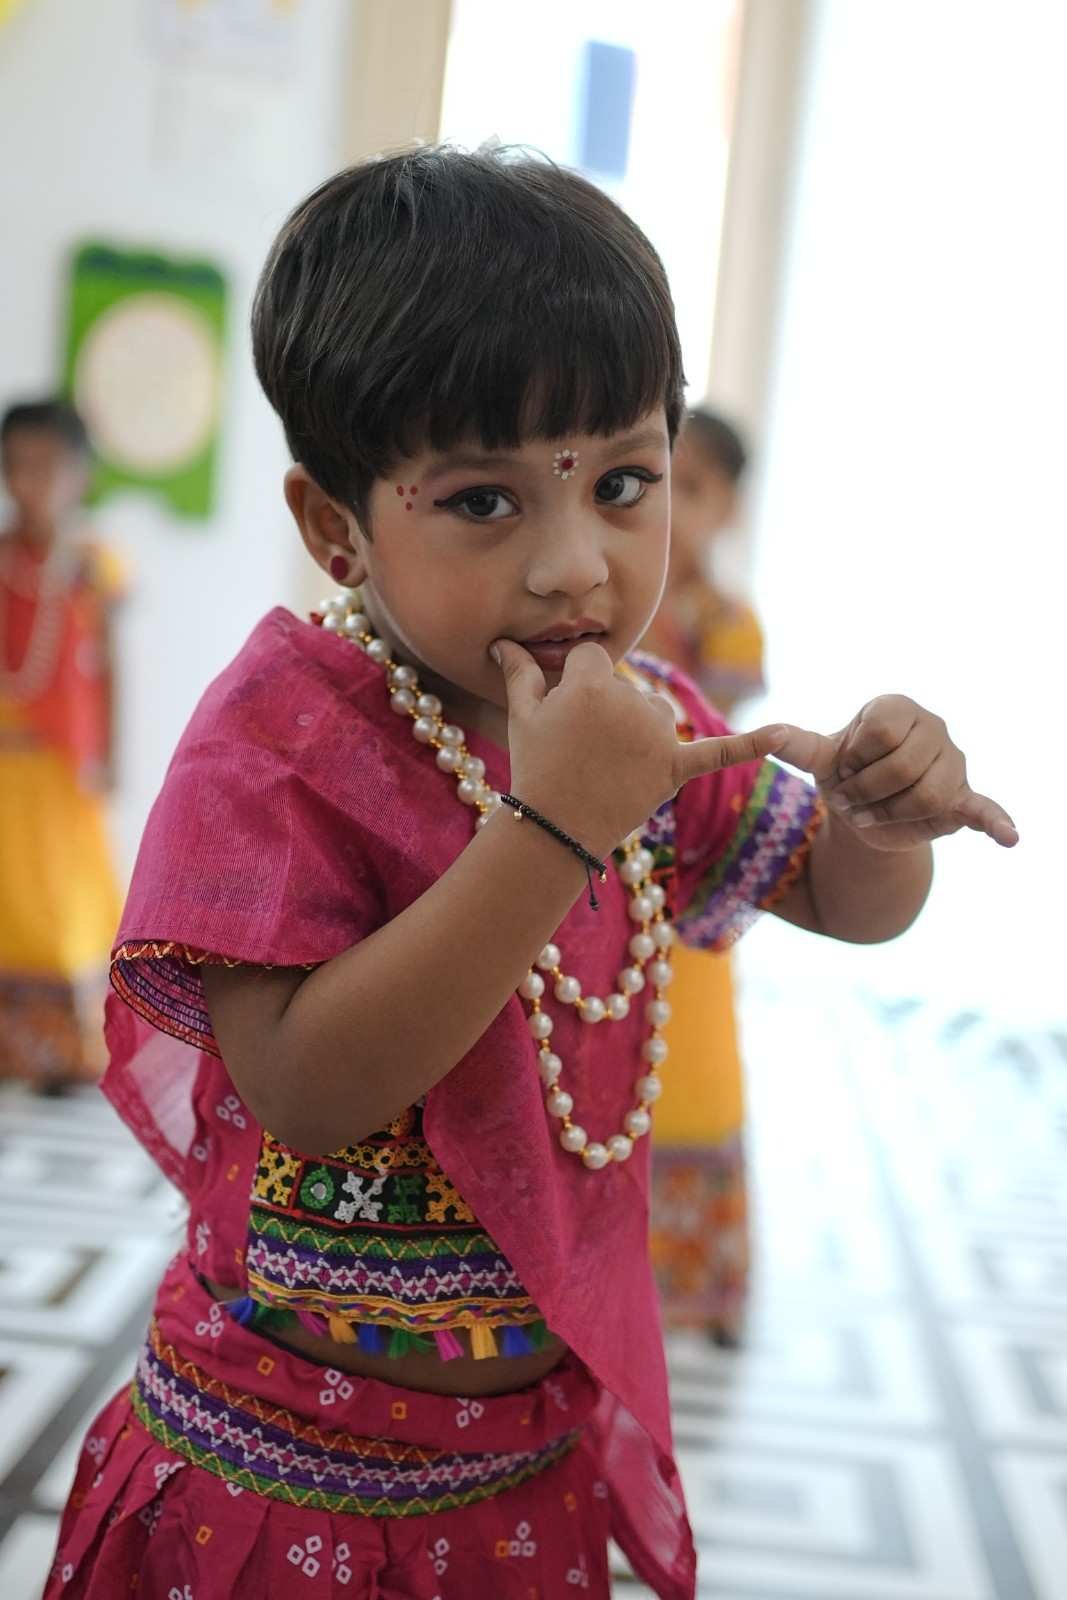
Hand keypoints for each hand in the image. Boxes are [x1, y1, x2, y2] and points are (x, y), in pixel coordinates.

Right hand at [492, 639, 784, 855]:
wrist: (554, 827)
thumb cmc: (533, 766)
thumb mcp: (522, 715)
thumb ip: (520, 672)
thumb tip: (502, 641)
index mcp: (592, 681)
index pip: (592, 660)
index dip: (576, 685)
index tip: (563, 714)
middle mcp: (630, 700)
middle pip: (626, 688)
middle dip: (606, 714)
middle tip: (579, 751)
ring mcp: (655, 734)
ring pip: (655, 714)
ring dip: (638, 732)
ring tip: (607, 766)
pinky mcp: (673, 767)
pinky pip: (716, 752)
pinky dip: (752, 745)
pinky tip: (784, 735)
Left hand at [771, 694, 1017, 851]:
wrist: (867, 811)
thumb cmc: (845, 773)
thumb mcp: (819, 760)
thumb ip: (796, 745)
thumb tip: (765, 735)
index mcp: (896, 708)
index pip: (876, 735)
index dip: (851, 762)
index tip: (843, 769)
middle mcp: (932, 726)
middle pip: (901, 767)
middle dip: (866, 792)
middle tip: (853, 802)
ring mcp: (953, 761)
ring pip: (926, 795)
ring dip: (891, 813)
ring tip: (875, 814)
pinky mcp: (963, 796)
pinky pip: (982, 808)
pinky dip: (995, 823)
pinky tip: (1008, 837)